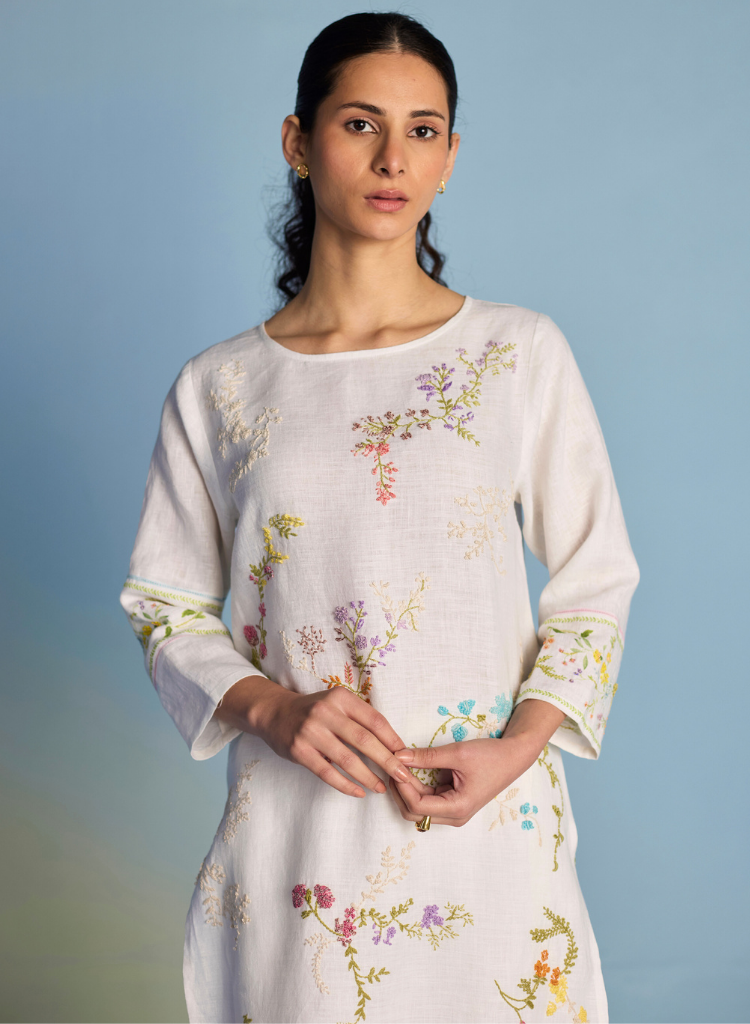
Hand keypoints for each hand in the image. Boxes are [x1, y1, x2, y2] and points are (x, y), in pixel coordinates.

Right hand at [215, 675, 419, 799]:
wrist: (274, 713)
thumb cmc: (314, 711)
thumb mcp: (337, 704)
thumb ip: (360, 719)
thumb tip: (393, 745)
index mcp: (341, 698)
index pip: (374, 720)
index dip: (392, 739)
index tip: (406, 756)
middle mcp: (326, 712)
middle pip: (364, 740)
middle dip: (387, 761)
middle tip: (402, 776)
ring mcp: (311, 731)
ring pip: (348, 759)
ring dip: (368, 777)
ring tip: (381, 788)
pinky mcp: (299, 751)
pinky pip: (327, 773)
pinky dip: (345, 785)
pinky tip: (358, 792)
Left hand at [388, 735, 539, 826]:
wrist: (513, 757)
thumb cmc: (490, 756)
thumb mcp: (457, 753)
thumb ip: (426, 756)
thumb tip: (399, 756)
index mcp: (458, 808)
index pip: (417, 806)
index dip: (402, 786)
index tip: (395, 765)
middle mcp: (454, 816)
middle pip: (414, 812)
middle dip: (400, 790)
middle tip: (392, 765)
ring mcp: (453, 811)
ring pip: (418, 807)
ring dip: (406, 788)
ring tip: (399, 765)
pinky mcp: (452, 803)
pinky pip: (427, 799)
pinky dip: (416, 786)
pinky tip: (409, 769)